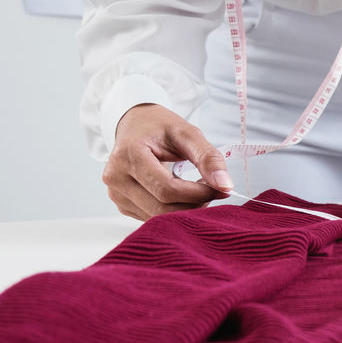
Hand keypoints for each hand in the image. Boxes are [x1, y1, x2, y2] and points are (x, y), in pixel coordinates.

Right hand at [104, 104, 232, 220]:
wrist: (135, 126)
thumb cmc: (160, 127)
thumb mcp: (187, 133)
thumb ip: (208, 158)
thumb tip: (226, 186)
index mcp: (128, 155)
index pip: (167, 189)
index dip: (198, 194)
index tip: (219, 189)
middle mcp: (115, 177)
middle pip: (162, 207)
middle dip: (193, 204)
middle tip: (211, 192)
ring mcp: (116, 194)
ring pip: (157, 217)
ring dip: (185, 209)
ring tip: (197, 190)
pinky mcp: (121, 204)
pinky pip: (152, 217)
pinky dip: (173, 210)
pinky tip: (181, 195)